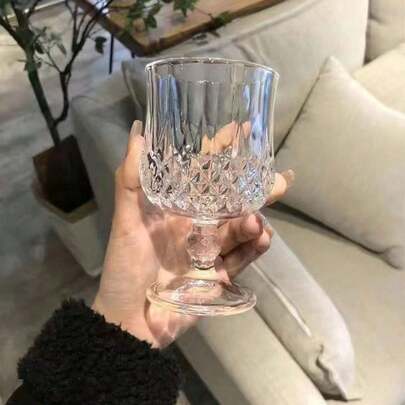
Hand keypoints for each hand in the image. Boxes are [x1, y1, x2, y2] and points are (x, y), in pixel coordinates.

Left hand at [92, 120, 293, 347]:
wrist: (130, 318)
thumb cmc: (125, 267)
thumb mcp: (126, 220)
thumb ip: (130, 179)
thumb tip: (138, 131)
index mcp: (177, 209)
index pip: (203, 174)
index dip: (220, 152)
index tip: (239, 131)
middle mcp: (197, 224)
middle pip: (231, 201)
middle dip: (254, 189)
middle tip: (279, 180)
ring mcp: (210, 250)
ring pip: (240, 229)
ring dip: (253, 222)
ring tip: (256, 221)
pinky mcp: (221, 274)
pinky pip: (243, 257)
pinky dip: (254, 247)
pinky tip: (262, 237)